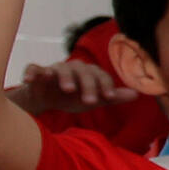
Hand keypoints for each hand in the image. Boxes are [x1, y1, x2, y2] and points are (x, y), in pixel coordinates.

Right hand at [14, 59, 135, 113]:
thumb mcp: (93, 100)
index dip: (105, 85)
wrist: (44, 99)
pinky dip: (33, 72)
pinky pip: (34, 68)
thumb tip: (137, 94)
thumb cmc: (72, 98)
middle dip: (88, 85)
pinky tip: (31, 79)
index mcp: (89, 73)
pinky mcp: (36, 72)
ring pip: (61, 68)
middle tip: (90, 101)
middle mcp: (73, 68)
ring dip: (65, 77)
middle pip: (83, 71)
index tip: (108, 97)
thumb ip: (113, 97)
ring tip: (69, 89)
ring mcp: (54, 69)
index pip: (100, 76)